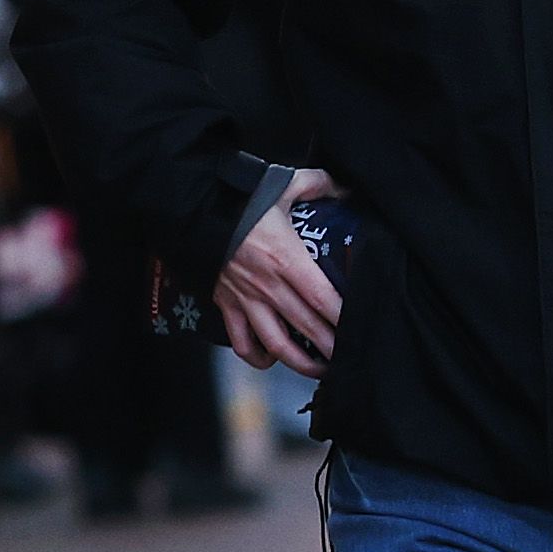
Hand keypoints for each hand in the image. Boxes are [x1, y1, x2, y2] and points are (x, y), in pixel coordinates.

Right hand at [210, 171, 342, 374]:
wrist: (192, 209)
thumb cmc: (240, 198)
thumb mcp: (283, 183)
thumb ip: (318, 183)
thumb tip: (344, 188)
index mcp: (287, 259)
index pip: (323, 298)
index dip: (344, 318)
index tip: (360, 327)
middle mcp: (269, 286)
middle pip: (308, 327)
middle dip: (332, 346)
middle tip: (350, 355)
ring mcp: (246, 300)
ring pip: (277, 344)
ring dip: (301, 362)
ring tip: (320, 368)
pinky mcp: (227, 305)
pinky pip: (242, 342)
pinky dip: (258, 357)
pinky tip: (272, 360)